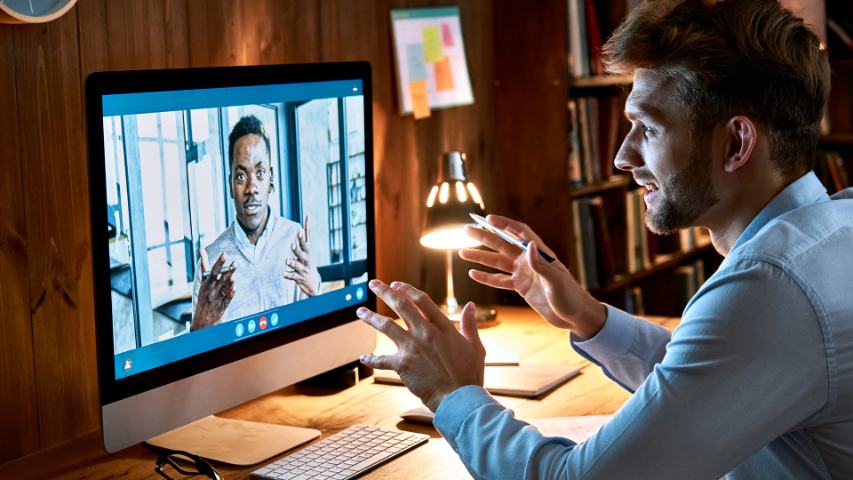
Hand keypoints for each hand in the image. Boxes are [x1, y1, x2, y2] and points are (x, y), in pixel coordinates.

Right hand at [191, 249, 235, 330]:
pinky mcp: (223, 305)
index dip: (219, 263)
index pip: (213, 271)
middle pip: (221, 278)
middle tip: (234, 263)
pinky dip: (230, 294)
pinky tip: (234, 289)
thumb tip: (202, 249)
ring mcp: (218, 297)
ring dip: (230, 281)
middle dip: (227, 271)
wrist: (202, 319)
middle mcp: (212, 289)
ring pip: (225, 288)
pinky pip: (228, 299)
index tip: (224, 254)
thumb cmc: (204, 295)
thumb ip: (205, 265)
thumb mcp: (203, 280)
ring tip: (233, 275)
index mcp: (207, 283)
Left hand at [284, 215, 320, 295]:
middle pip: (301, 253)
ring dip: (292, 262)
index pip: (305, 243)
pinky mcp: (299, 277)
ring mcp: (303, 269)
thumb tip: (308, 215)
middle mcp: (306, 259)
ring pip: (297, 265)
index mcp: (308, 251)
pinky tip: (283, 273)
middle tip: (292, 244)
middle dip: (297, 249)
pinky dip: (288, 275)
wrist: (313, 281)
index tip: (299, 231)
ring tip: (287, 260)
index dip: (302, 238)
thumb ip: (306, 232)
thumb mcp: (309, 246)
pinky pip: (293, 276)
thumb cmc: (308, 260)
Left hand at [358, 280, 485, 411]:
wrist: (459, 398)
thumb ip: (470, 324)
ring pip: (386, 326)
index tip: (396, 284)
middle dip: (384, 292)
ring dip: (371, 317)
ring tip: (360, 311)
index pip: (421, 300)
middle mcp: (426, 332)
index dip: (407, 289)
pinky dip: (371, 360)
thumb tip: (470, 305)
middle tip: (373, 284)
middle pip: (401, 305)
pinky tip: (363, 358)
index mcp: (443, 326)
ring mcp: (413, 347)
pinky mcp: (403, 365)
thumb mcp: (475, 346)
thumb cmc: (469, 375)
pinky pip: (381, 360)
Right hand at [460, 214, 604, 338]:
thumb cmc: (570, 296)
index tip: (488, 219)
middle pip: (502, 244)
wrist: (575, 316)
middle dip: (485, 237)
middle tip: (466, 229)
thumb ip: (541, 265)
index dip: (504, 224)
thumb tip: (529, 246)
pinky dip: (486, 278)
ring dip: (481, 257)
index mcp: (539, 254)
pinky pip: (500, 280)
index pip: (519, 233)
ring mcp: (524, 274)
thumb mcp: (556, 281)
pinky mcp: (521, 287)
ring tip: (462, 252)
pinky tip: (473, 274)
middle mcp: (529, 261)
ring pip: (497, 262)